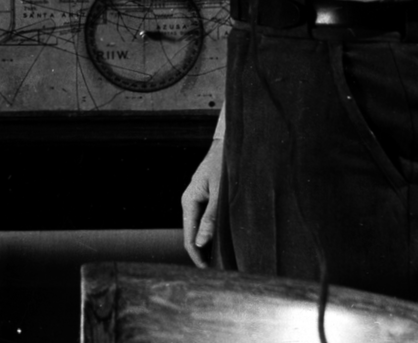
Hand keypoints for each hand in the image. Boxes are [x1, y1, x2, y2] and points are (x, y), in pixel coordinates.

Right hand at [181, 137, 224, 266]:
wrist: (228, 144)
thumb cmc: (224, 165)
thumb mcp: (219, 193)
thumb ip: (211, 218)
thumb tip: (201, 243)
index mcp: (189, 201)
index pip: (189, 237)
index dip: (197, 257)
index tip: (210, 272)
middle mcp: (190, 202)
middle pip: (193, 235)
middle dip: (203, 254)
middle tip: (220, 271)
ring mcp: (197, 200)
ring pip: (199, 229)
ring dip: (208, 245)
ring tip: (223, 260)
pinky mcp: (205, 198)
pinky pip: (205, 221)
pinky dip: (212, 233)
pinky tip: (223, 241)